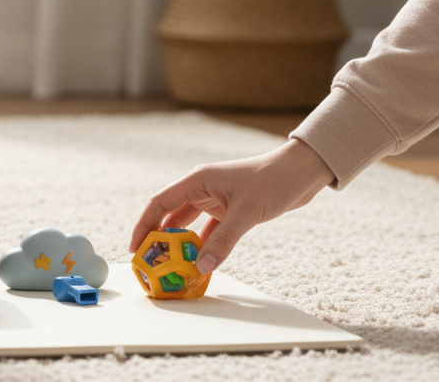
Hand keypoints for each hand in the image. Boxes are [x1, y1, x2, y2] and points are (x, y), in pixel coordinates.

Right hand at [129, 138, 334, 273]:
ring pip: (188, 224)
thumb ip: (223, 241)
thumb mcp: (246, 212)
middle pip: (169, 215)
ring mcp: (214, 199)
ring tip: (173, 264)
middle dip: (159, 238)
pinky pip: (207, 230)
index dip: (144, 225)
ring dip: (181, 243)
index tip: (136, 248)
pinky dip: (202, 244)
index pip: (159, 203)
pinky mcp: (228, 209)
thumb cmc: (273, 181)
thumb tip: (201, 266)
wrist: (302, 172)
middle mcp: (201, 188)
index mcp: (197, 180)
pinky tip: (200, 260)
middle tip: (152, 262)